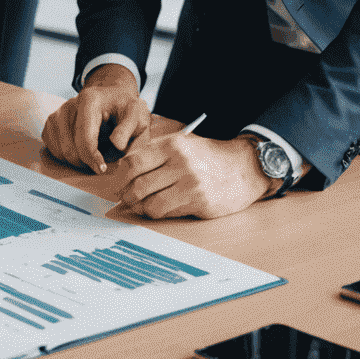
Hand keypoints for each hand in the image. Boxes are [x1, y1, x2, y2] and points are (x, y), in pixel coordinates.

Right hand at [42, 66, 152, 173]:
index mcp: (89, 101)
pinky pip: (51, 146)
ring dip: (75, 160)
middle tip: (101, 162)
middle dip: (85, 162)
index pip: (85, 137)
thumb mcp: (136, 114)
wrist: (112, 97)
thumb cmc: (124, 107)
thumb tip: (116, 144)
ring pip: (59, 150)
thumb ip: (128, 128)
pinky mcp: (52, 121)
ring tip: (92, 155)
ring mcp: (58, 112)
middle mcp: (69, 105)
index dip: (92, 158)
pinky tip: (80, 151)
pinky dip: (64, 155)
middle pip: (69, 148)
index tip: (102, 170)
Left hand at [112, 132, 269, 219]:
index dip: (119, 177)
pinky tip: (157, 211)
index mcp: (171, 144)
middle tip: (124, 199)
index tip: (116, 184)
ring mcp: (190, 183)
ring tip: (139, 206)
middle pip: (139, 183)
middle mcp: (179, 162)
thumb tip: (125, 171)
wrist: (242, 167)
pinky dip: (157, 214)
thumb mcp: (181, 144)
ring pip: (151, 202)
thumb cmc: (207, 157)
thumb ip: (155, 154)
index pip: (133, 162)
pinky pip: (169, 211)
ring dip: (140, 207)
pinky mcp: (200, 202)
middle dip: (126, 195)